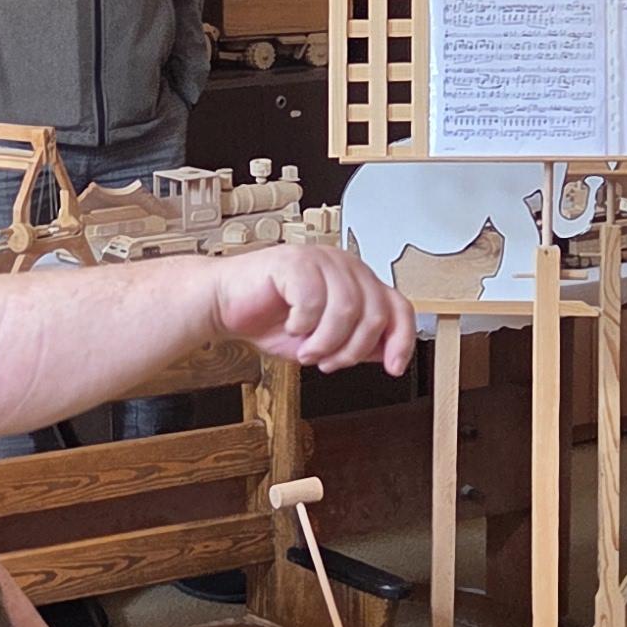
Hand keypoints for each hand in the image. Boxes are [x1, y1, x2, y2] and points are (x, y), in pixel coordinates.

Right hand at [206, 242, 413, 374]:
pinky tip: (290, 325)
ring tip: (305, 350)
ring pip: (347, 309)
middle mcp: (345, 266)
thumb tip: (386, 355)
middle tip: (326, 363)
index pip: (398, 307)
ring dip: (325, 341)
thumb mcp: (323, 343)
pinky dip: (302, 323)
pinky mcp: (295, 260)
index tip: (394, 367)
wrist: (226, 306)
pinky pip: (314, 299)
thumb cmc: (271, 319)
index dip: (401, 340)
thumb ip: (356, 345)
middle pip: (374, 314)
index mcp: (358, 282)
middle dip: (350, 350)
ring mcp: (321, 259)